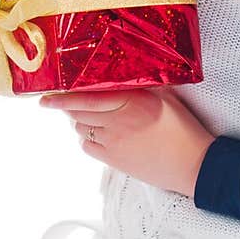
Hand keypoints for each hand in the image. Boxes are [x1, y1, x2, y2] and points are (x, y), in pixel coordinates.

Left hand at [39, 86, 216, 196]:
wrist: (193, 165)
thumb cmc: (184, 130)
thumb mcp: (166, 98)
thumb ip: (144, 84)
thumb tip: (125, 73)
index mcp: (132, 101)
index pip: (86, 97)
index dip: (62, 98)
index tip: (46, 98)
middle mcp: (118, 121)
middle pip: (78, 112)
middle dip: (70, 107)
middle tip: (72, 101)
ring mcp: (113, 142)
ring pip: (81, 128)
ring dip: (82, 121)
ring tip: (97, 118)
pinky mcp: (114, 161)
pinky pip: (88, 147)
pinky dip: (88, 139)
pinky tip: (102, 135)